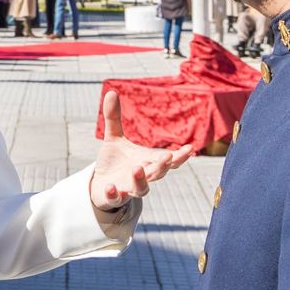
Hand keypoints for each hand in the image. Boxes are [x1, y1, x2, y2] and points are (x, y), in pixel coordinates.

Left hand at [90, 91, 192, 211]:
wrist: (100, 185)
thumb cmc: (114, 162)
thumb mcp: (114, 138)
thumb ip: (114, 117)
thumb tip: (112, 91)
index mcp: (147, 162)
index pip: (168, 160)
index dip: (180, 156)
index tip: (190, 149)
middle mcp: (142, 176)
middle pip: (158, 173)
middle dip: (163, 166)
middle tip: (167, 157)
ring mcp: (129, 188)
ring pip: (141, 189)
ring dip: (140, 180)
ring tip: (137, 169)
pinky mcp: (113, 196)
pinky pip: (115, 198)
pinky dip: (114, 193)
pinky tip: (111, 187)